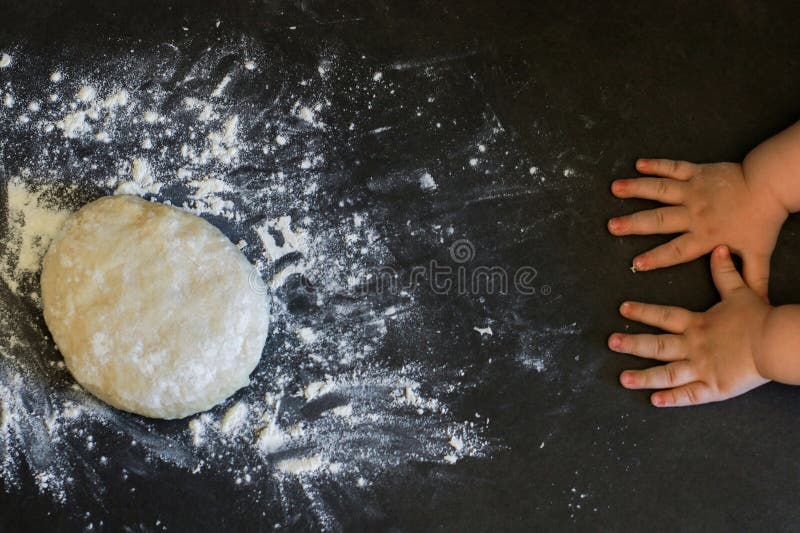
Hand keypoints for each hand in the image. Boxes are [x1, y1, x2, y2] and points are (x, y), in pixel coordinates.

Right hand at [608, 158, 786, 298]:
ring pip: (660, 190)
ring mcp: (694, 191)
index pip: (676, 250)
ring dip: (636, 189)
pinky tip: (638, 164)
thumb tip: (760, 303)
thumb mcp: (759, 254)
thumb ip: (754, 279)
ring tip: (615, 189)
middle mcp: (694, 213)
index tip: (637, 263)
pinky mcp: (697, 173)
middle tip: (612, 226)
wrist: (770, 185)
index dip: (656, 257)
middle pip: (659, 220)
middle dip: (633, 223)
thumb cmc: (762, 221)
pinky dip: (656, 165)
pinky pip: (673, 167)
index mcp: (705, 235)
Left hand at [608, 245, 770, 406]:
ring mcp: (701, 368)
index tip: (623, 309)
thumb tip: (719, 249)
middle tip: (611, 342)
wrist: (775, 342)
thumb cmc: (759, 317)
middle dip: (632, 344)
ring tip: (623, 378)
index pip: (663, 316)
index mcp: (696, 324)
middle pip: (657, 345)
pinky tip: (654, 401)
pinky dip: (671, 398)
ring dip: (643, 377)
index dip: (642, 312)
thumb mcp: (740, 291)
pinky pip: (688, 395)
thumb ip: (725, 272)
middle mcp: (693, 346)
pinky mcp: (713, 387)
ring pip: (666, 373)